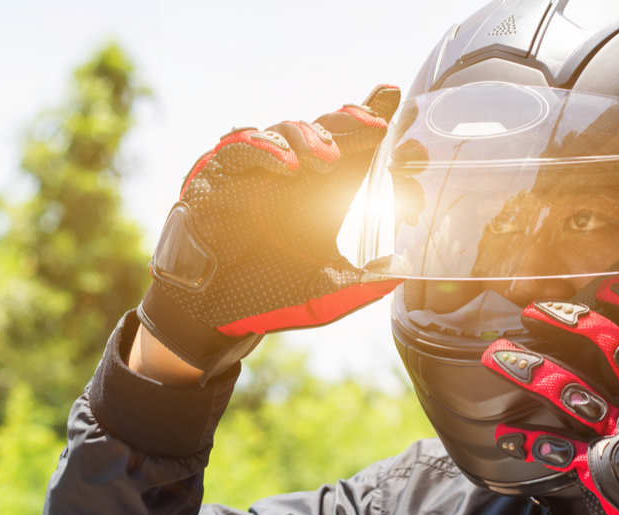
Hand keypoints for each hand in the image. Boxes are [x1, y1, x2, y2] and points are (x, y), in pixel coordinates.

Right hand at [138, 85, 402, 375]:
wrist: (214, 312)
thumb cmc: (269, 296)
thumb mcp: (325, 292)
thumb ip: (363, 283)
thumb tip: (403, 272)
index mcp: (323, 194)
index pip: (354, 149)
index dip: (373, 120)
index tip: (395, 99)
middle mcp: (295, 175)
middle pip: (327, 130)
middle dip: (353, 123)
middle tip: (376, 127)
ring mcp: (258, 170)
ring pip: (288, 130)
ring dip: (312, 137)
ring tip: (329, 158)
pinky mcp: (220, 173)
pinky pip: (243, 147)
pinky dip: (266, 151)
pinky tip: (289, 165)